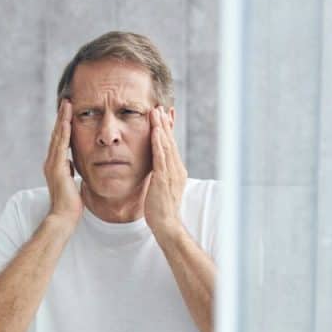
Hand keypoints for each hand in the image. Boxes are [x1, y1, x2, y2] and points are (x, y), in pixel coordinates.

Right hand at [43, 100, 82, 225]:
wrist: (64, 217)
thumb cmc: (71, 203)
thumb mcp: (72, 182)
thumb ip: (70, 171)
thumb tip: (71, 163)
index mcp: (56, 164)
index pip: (61, 140)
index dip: (64, 125)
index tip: (70, 111)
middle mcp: (51, 162)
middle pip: (57, 134)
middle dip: (62, 117)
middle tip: (66, 101)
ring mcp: (52, 164)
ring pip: (58, 137)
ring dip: (62, 120)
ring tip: (67, 105)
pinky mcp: (56, 168)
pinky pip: (61, 146)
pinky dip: (64, 132)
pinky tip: (68, 121)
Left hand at [144, 106, 187, 240]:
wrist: (167, 225)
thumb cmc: (161, 210)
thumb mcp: (161, 188)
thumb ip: (160, 176)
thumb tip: (155, 169)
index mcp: (176, 171)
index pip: (172, 146)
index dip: (168, 130)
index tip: (164, 116)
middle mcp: (177, 169)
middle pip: (171, 141)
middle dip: (165, 123)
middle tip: (160, 107)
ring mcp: (171, 173)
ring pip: (167, 145)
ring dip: (161, 127)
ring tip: (156, 112)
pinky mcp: (164, 178)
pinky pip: (161, 156)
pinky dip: (159, 141)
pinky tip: (155, 130)